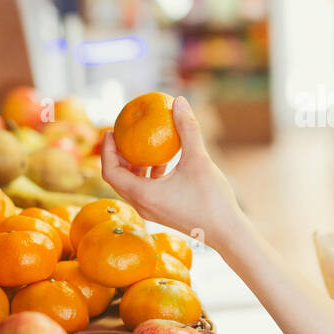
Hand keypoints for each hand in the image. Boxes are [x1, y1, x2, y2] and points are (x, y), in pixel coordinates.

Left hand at [100, 96, 240, 246]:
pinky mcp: (162, 213)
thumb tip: (179, 101)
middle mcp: (142, 205)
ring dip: (132, 166)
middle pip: (117, 179)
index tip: (111, 131)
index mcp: (143, 194)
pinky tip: (163, 162)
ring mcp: (152, 211)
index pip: (110, 172)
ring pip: (131, 186)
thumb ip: (187, 129)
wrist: (227, 232)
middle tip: (122, 134)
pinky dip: (147, 175)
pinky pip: (145, 191)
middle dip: (117, 156)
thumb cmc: (212, 198)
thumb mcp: (198, 159)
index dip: (106, 151)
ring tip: (141, 146)